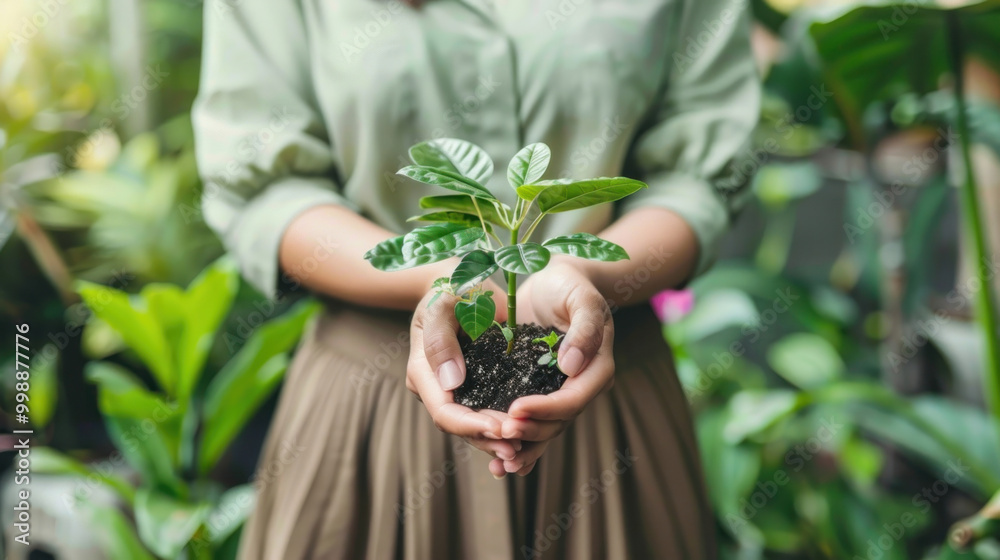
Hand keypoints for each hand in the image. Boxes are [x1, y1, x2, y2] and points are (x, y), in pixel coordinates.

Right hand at [407, 280, 521, 464]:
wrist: (465, 283)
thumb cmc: (450, 288)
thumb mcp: (441, 305)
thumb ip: (440, 340)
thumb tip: (451, 382)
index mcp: (423, 372)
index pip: (444, 411)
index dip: (470, 425)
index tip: (500, 427)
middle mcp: (438, 388)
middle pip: (460, 426)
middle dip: (488, 438)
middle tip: (518, 443)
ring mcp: (459, 390)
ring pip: (476, 427)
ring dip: (499, 439)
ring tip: (525, 446)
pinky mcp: (480, 386)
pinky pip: (490, 413)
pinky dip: (507, 425)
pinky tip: (529, 433)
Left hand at [490, 262, 614, 476]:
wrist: (557, 281)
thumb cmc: (571, 284)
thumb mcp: (583, 297)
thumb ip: (584, 328)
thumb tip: (572, 366)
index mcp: (596, 369)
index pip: (572, 399)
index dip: (545, 409)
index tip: (515, 410)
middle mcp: (581, 387)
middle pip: (557, 422)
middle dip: (529, 431)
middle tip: (500, 433)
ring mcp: (561, 393)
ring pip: (545, 430)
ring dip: (523, 448)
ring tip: (499, 464)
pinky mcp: (541, 393)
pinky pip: (532, 423)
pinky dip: (519, 444)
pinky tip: (497, 463)